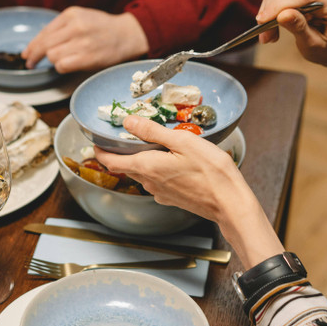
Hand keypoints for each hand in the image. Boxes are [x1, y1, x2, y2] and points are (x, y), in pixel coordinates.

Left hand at [21, 7, 147, 73]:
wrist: (127, 35)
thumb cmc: (102, 29)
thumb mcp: (80, 18)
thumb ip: (61, 28)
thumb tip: (36, 45)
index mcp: (71, 15)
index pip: (44, 32)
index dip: (32, 46)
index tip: (26, 54)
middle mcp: (76, 27)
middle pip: (44, 45)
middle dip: (34, 56)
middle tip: (30, 63)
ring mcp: (82, 42)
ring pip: (52, 56)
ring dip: (53, 61)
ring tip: (61, 60)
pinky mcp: (87, 58)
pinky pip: (62, 66)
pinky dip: (61, 68)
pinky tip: (68, 65)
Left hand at [94, 116, 284, 268]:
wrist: (230, 203)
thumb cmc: (211, 172)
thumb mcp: (182, 141)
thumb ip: (152, 131)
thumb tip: (128, 122)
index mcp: (147, 167)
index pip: (112, 161)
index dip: (101, 151)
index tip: (96, 142)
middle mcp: (149, 182)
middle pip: (126, 167)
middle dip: (121, 153)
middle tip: (125, 137)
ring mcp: (160, 193)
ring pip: (142, 173)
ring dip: (141, 160)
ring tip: (152, 144)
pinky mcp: (171, 198)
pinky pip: (156, 181)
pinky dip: (157, 169)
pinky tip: (171, 161)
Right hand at [256, 0, 326, 67]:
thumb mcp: (313, 44)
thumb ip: (299, 28)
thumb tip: (282, 15)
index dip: (279, 6)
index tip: (261, 22)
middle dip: (269, 13)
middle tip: (266, 38)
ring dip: (267, 14)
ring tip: (270, 35)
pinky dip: (270, 12)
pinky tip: (272, 27)